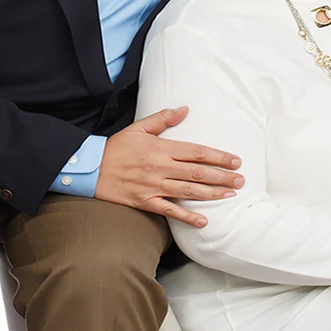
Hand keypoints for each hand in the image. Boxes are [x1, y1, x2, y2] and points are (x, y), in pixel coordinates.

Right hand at [95, 106, 243, 226]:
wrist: (90, 167)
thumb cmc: (116, 146)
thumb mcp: (139, 127)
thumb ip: (164, 119)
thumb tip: (185, 109)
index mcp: (162, 148)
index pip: (198, 152)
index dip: (219, 156)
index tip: (236, 161)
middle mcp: (161, 167)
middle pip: (198, 172)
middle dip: (222, 176)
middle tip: (241, 180)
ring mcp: (154, 186)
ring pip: (189, 191)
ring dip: (212, 194)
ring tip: (230, 195)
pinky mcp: (145, 202)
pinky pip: (169, 211)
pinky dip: (187, 217)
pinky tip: (203, 221)